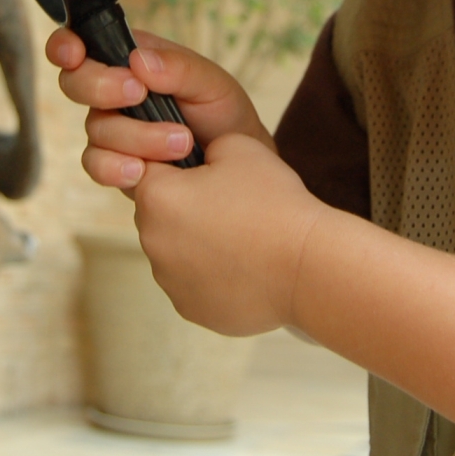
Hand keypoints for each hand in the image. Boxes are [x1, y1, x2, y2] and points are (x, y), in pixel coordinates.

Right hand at [45, 27, 272, 188]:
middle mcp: (113, 92)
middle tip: (138, 93)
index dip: (66, 45)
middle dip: (102, 87)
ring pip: (94, 129)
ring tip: (181, 142)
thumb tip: (137, 60)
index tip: (76, 54)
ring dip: (136, 136)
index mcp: (131, 60)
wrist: (238, 166)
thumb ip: (178, 67)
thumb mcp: (212, 82)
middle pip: (75, 82)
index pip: (83, 43)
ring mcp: (112, 130)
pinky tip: (143, 171)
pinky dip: (117, 167)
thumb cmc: (223, 115)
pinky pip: (97, 165)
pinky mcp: (116, 164)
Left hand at [135, 132, 327, 335]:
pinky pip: (193, 283)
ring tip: (242, 239)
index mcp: (156, 197)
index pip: (147, 170)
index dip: (178, 167)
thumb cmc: (273, 202)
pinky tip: (245, 267)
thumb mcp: (237, 146)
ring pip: (175, 252)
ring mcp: (169, 281)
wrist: (307, 266)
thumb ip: (204, 146)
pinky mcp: (190, 309)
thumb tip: (198, 160)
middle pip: (159, 215)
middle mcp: (152, 241)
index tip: (207, 173)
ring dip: (197, 244)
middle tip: (231, 205)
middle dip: (185, 207)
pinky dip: (212, 275)